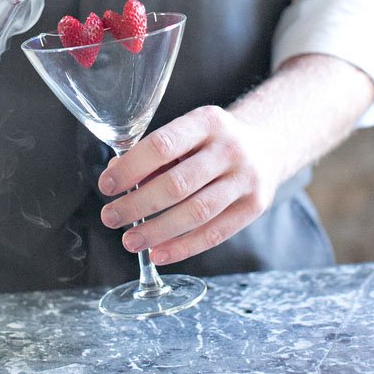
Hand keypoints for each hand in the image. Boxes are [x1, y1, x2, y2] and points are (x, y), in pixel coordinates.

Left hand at [98, 105, 278, 265]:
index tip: (107, 185)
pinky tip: (159, 253)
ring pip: (196, 212)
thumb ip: (154, 154)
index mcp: (207, 121)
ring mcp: (246, 178)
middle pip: (177, 183)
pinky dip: (183, 247)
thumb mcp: (188, 134)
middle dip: (137, 205)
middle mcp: (230, 148)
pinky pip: (215, 233)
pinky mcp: (255, 206)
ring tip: (130, 241)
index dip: (131, 168)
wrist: (266, 148)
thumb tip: (115, 176)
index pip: (163, 145)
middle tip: (110, 217)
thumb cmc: (211, 143)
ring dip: (157, 231)